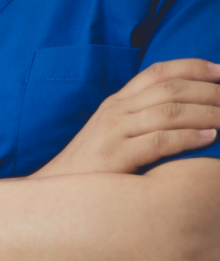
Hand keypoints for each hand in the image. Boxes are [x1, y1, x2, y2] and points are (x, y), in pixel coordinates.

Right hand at [35, 59, 219, 177]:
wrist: (55, 193)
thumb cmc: (92, 168)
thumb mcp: (112, 135)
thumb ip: (140, 119)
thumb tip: (183, 112)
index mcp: (116, 101)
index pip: (158, 71)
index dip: (195, 67)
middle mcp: (114, 111)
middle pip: (171, 88)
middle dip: (210, 91)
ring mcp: (113, 132)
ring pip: (170, 111)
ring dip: (207, 112)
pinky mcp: (115, 156)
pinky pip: (159, 140)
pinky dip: (189, 136)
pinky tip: (209, 138)